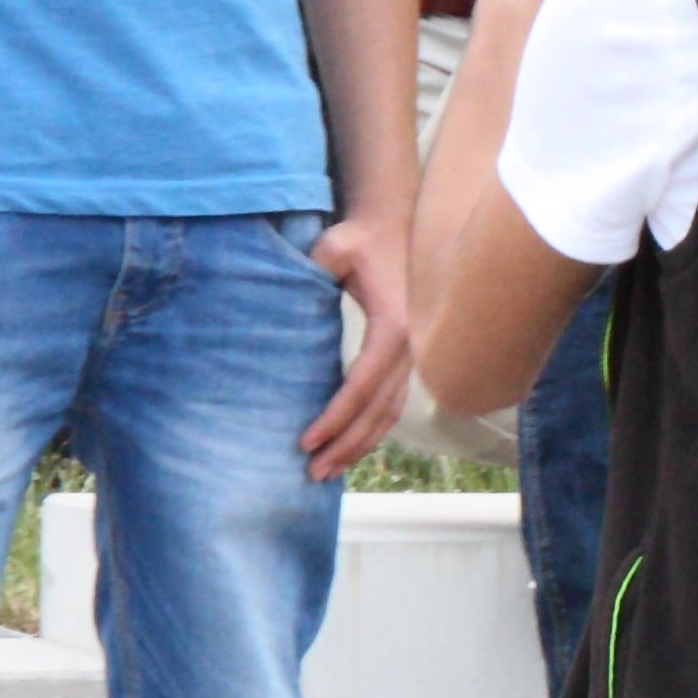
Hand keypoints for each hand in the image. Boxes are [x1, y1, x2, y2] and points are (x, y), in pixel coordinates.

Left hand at [303, 202, 415, 479]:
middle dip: (346, 444)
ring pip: (389, 413)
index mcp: (394, 326)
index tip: (307, 440)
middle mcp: (409, 348)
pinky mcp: (404, 358)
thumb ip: (313, 271)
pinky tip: (349, 447)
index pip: (363, 384)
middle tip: (313, 470)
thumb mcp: (333, 248)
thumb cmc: (359, 238)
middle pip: (379, 410)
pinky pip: (391, 403)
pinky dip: (371, 430)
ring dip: (359, 445)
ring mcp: (411, 356)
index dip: (336, 416)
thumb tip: (286, 299)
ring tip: (327, 470)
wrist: (392, 226)